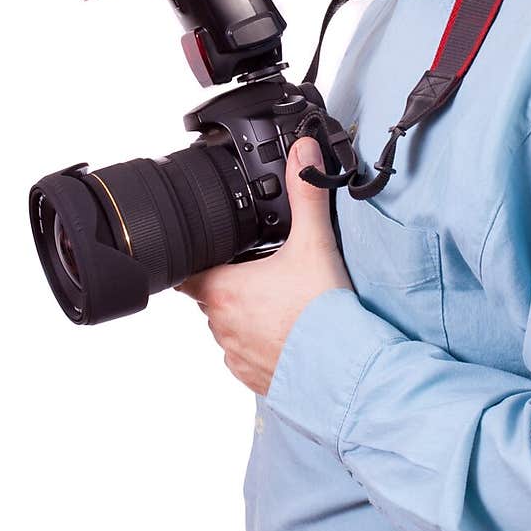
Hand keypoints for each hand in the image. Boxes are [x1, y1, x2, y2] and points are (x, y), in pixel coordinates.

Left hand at [174, 136, 352, 394]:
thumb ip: (306, 193)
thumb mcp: (314, 242)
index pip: (187, 272)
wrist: (344, 370)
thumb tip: (303, 152)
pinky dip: (260, 343)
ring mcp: (235, 354)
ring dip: (245, 315)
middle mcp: (220, 324)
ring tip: (280, 303)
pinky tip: (287, 332)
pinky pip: (245, 356)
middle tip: (263, 271)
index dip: (197, 259)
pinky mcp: (252, 379)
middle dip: (230, 284)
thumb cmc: (323, 311)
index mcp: (224, 289)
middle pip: (211, 296)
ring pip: (228, 327)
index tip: (209, 251)